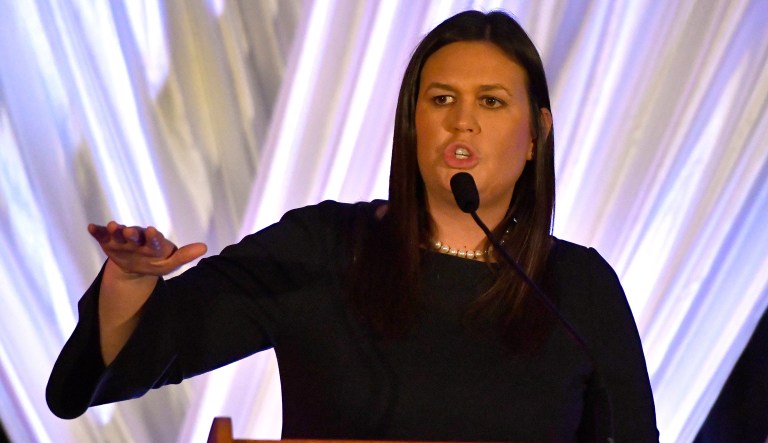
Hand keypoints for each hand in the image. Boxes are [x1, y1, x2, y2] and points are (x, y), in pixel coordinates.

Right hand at [88, 221, 206, 276]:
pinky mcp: (108, 241)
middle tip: (129, 231)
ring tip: (112, 226)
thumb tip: (205, 247)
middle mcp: (137, 237)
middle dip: (132, 233)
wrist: (135, 267)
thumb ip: (184, 256)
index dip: (153, 236)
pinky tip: (91, 228)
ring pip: (118, 233)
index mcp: (152, 243)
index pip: (154, 239)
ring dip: (115, 230)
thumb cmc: (155, 262)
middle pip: (134, 234)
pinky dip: (97, 231)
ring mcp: (122, 239)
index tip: (154, 231)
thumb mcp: (169, 264)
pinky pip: (102, 235)